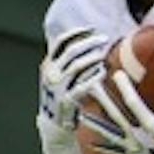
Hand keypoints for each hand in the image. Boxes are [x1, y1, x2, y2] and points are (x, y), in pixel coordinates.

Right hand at [36, 28, 109, 145]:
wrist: (54, 124)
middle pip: (72, 51)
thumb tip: (85, 42)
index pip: (62, 43)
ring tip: (104, 55)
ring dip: (93, 58)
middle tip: (104, 39)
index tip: (92, 30)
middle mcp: (51, 74)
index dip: (77, 34)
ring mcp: (58, 87)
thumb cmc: (61, 97)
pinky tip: (103, 72)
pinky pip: (81, 85)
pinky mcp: (66, 100)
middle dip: (89, 42)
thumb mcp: (57, 76)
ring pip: (77, 66)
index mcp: (48, 65)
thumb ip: (66, 61)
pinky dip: (93, 77)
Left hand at [84, 74, 153, 153]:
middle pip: (114, 117)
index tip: (115, 72)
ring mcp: (134, 153)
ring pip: (108, 136)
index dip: (123, 87)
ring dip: (94, 124)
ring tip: (79, 113)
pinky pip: (112, 152)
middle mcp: (140, 141)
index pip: (133, 103)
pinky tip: (90, 138)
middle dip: (101, 99)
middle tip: (88, 84)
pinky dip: (101, 145)